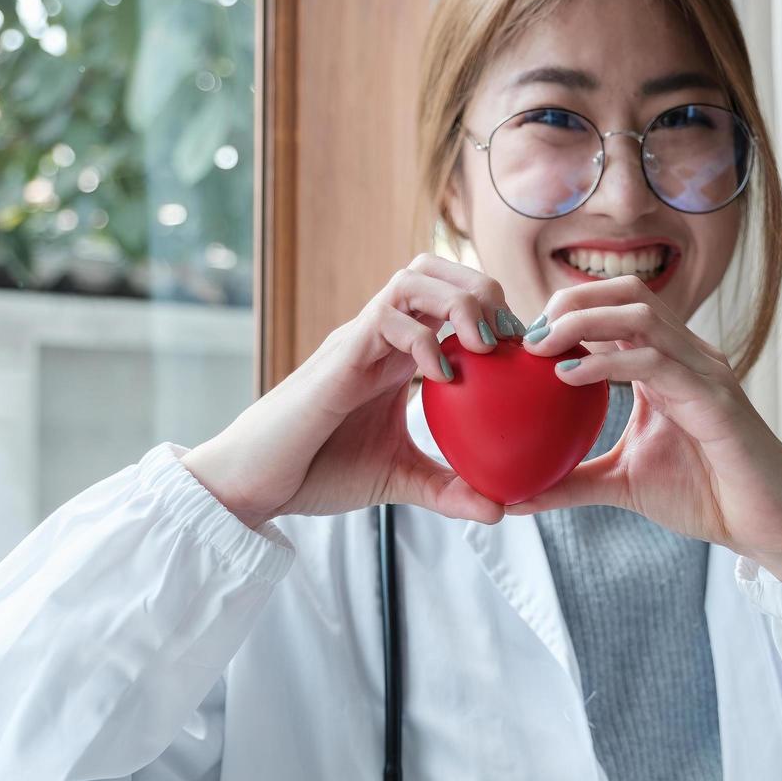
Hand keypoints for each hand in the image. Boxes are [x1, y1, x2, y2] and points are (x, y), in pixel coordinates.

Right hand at [182, 254, 526, 527]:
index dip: (494, 313)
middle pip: (437, 270)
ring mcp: (360, 339)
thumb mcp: (398, 481)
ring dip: (460, 302)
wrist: (258, 484)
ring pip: (415, 277)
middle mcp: (382, 336)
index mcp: (399, 355)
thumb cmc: (318, 473)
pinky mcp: (340, 354)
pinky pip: (387, 318)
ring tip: (483, 347)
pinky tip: (444, 378)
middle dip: (483, 291)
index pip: (451, 302)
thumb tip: (501, 510)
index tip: (523, 354)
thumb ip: (448, 489)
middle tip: (507, 342)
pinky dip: (425, 338)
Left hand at [508, 275, 781, 589]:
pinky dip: (608, 361)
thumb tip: (513, 498)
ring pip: (641, 315)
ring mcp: (704, 371)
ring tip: (541, 346)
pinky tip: (569, 376)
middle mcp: (686, 356)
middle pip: (625, 293)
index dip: (566, 310)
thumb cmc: (704, 496)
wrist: (766, 525)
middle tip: (528, 335)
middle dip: (570, 302)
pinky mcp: (715, 398)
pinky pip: (657, 362)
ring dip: (583, 321)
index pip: (614, 309)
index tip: (523, 339)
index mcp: (665, 364)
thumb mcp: (622, 484)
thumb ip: (572, 481)